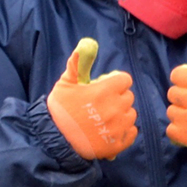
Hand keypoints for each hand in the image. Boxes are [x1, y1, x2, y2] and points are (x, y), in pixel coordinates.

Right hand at [46, 38, 136, 160]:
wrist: (54, 139)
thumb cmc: (60, 109)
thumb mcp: (66, 83)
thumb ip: (79, 62)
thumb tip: (87, 43)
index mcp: (105, 91)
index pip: (124, 79)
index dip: (114, 82)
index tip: (102, 87)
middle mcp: (115, 108)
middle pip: (128, 96)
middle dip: (117, 97)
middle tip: (100, 104)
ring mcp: (118, 127)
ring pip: (130, 114)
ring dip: (121, 114)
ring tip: (103, 118)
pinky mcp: (118, 143)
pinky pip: (132, 132)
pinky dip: (124, 131)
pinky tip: (109, 130)